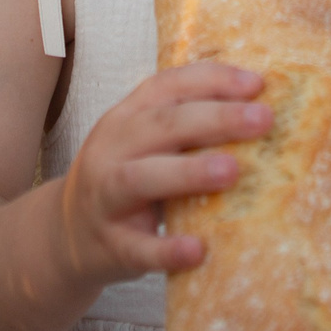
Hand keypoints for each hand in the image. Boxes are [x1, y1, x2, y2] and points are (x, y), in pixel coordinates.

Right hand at [52, 63, 269, 288]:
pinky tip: (198, 250)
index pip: (167, 86)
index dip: (212, 81)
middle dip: (216, 119)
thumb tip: (261, 111)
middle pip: (162, 125)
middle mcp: (111, 150)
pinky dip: (167, 249)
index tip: (258, 85)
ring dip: (189, 172)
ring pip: (141, 178)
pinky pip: (138, 248)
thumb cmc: (125, 180)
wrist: (66, 235)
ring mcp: (105, 198)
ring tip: (232, 171)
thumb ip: (186, 126)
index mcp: (126, 117)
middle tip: (264, 120)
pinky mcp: (110, 245)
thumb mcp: (144, 142)